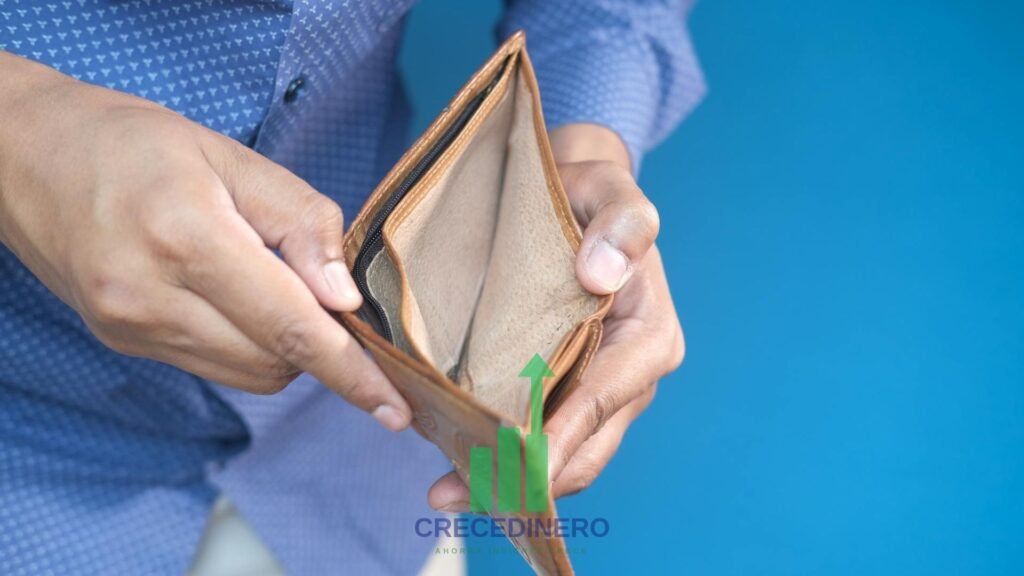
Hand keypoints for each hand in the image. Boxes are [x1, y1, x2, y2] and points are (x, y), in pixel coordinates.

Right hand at [0, 51, 410, 431]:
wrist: (22, 156)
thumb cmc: (134, 144)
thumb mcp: (230, 157)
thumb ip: (299, 223)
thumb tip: (345, 297)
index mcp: (187, 238)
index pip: (290, 328)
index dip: (351, 373)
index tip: (395, 409)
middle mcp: (151, 298)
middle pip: (276, 361)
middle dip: (320, 344)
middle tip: (329, 296)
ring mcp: (131, 329)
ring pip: (249, 373)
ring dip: (285, 347)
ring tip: (271, 283)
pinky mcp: (123, 342)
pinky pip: (215, 365)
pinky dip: (248, 345)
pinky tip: (236, 297)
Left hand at [428, 124, 683, 509]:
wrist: (571, 194)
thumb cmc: (588, 192)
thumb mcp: (610, 189)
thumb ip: (622, 222)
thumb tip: (601, 274)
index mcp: (649, 336)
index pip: (602, 400)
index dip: (559, 440)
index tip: (515, 468)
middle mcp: (630, 374)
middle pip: (585, 446)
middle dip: (527, 479)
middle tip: (457, 493)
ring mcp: (599, 388)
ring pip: (564, 453)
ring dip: (511, 479)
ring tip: (446, 492)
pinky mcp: (568, 388)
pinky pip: (545, 435)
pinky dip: (507, 456)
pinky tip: (458, 464)